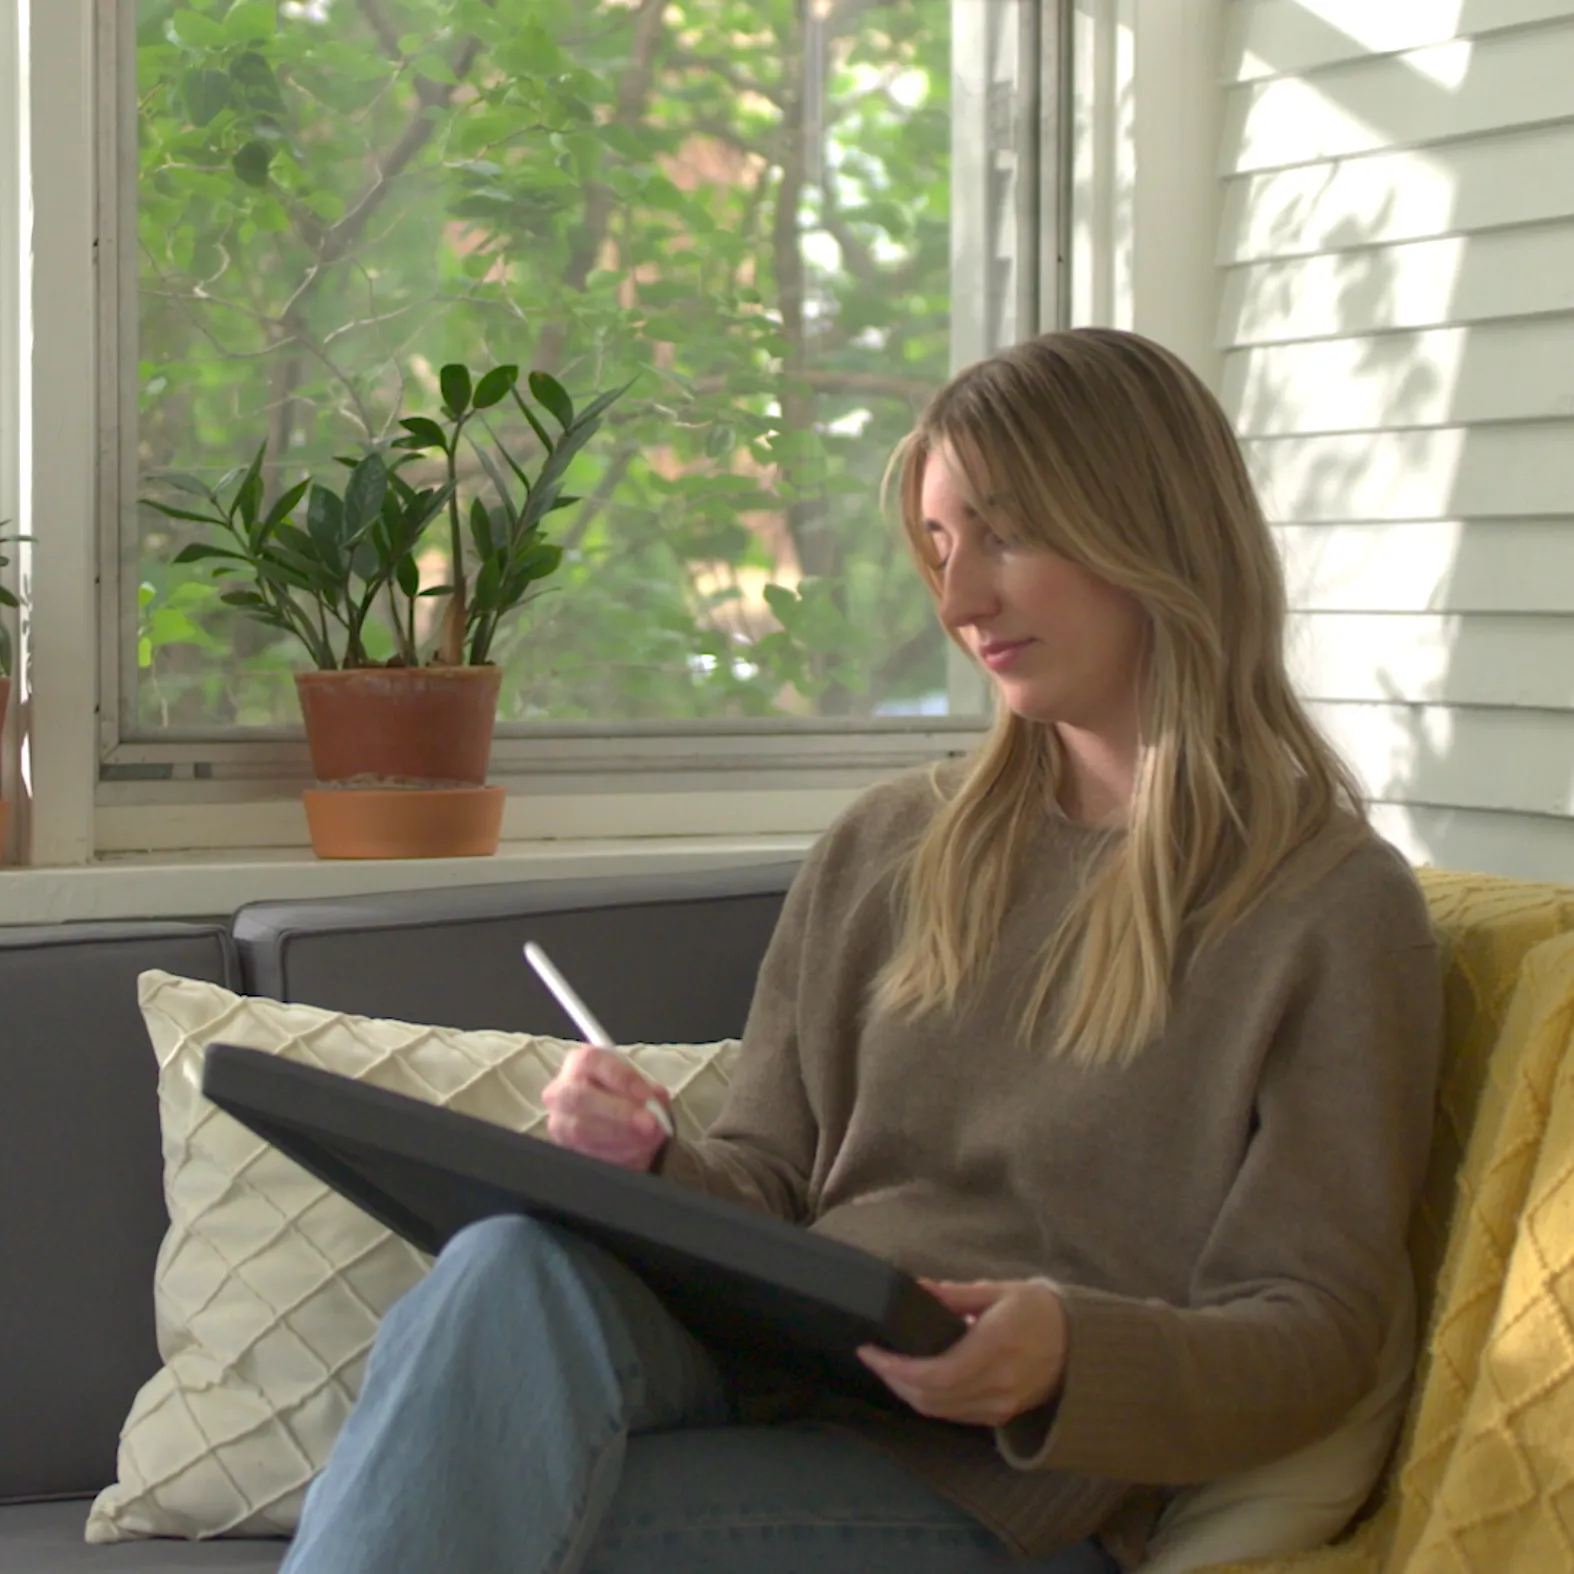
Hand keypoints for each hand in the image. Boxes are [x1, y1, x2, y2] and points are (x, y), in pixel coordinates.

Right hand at [541, 1045, 671, 1171]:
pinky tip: (634, 1150)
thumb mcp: (642, 1087)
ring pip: (581, 1129)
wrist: (616, 1121)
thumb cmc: (626, 1096)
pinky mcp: (562, 1146)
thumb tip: (656, 1103)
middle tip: (649, 1123)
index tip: (647, 1096)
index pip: (594, 1061)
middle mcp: (562, 1088)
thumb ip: (649, 1092)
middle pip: (581, 1097)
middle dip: (618, 1112)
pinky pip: (585, 1150)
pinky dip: (615, 1153)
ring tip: (647, 1138)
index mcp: (582, 1062)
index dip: (622, 1078)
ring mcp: (558, 1118)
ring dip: (620, 1136)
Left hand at [857, 1278, 1067, 1426]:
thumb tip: (918, 1288)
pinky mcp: (1002, 1415)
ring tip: (888, 1367)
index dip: (897, 1368)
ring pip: (939, 1411)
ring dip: (907, 1392)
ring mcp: (1001, 1405)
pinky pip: (955, 1415)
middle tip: (873, 1357)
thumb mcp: (1000, 1291)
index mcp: (996, 1347)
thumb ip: (955, 1295)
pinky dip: (929, 1400)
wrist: (1083, 1345)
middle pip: (931, 1397)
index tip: (871, 1350)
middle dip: (894, 1379)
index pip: (936, 1373)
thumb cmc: (1041, 1310)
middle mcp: (997, 1383)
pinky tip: (916, 1381)